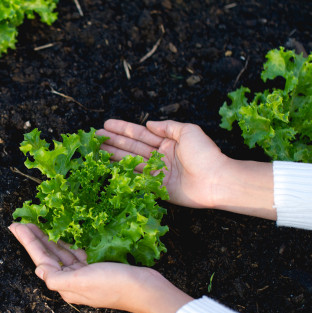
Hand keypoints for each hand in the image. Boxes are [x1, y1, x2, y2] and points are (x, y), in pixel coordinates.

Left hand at [8, 222, 191, 312]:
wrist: (145, 289)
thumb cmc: (114, 285)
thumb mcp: (80, 282)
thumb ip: (56, 277)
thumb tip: (39, 271)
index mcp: (65, 285)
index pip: (41, 259)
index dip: (27, 242)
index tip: (15, 225)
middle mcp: (72, 280)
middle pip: (48, 255)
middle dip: (34, 238)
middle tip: (22, 220)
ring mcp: (84, 273)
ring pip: (61, 252)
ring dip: (49, 237)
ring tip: (37, 223)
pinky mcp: (97, 266)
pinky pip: (76, 251)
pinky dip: (67, 241)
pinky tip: (63, 233)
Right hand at [96, 119, 227, 208]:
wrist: (216, 180)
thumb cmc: (205, 154)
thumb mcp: (188, 131)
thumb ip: (168, 126)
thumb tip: (149, 124)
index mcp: (167, 142)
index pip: (140, 133)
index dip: (122, 128)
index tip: (106, 124)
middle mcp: (159, 156)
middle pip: (131, 147)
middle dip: (113, 141)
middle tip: (95, 136)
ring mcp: (157, 172)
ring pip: (130, 161)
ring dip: (113, 155)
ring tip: (97, 149)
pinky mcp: (156, 188)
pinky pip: (136, 179)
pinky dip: (122, 174)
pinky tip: (108, 168)